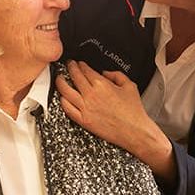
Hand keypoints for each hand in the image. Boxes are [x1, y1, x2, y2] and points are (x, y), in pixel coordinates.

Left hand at [56, 61, 174, 179]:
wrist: (134, 131)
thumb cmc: (133, 111)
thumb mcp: (129, 85)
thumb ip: (116, 75)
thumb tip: (105, 73)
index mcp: (102, 84)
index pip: (85, 69)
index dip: (80, 64)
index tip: (78, 63)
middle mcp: (91, 95)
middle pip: (74, 76)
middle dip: (70, 67)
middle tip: (69, 64)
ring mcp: (85, 108)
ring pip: (65, 91)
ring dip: (61, 81)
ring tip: (60, 78)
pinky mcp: (83, 120)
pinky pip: (67, 108)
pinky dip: (62, 100)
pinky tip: (62, 97)